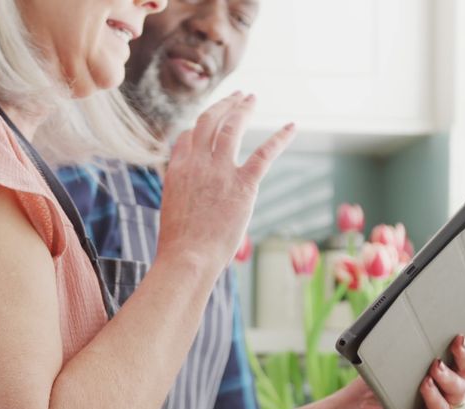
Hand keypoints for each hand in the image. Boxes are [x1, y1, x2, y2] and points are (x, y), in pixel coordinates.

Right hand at [158, 92, 295, 272]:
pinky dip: (280, 138)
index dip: (200, 125)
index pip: (188, 136)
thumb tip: (191, 197)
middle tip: (237, 96)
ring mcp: (219, 171)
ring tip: (251, 98)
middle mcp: (197, 163)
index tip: (211, 119)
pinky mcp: (242, 185)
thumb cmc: (180, 245)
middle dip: (224, 105)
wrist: (188, 257)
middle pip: (209, 122)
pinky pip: (264, 154)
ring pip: (232, 128)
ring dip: (242, 109)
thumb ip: (183, 192)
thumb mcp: (173, 210)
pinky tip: (291, 127)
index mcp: (178, 170)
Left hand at [350, 334, 464, 408]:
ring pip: (460, 392)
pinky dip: (436, 400)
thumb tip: (420, 321)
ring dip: (449, 378)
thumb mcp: (390, 355)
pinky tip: (425, 388)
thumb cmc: (375, 380)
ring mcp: (443, 406)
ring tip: (433, 368)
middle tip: (457, 342)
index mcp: (443, 365)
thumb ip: (409, 342)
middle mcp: (447, 386)